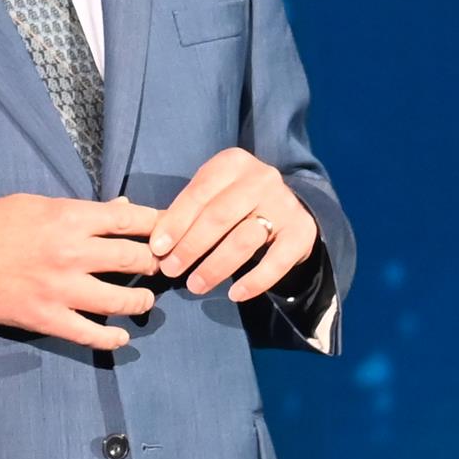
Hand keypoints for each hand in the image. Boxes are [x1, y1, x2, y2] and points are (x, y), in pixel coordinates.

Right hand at [0, 194, 164, 350]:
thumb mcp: (37, 203)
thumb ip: (82, 210)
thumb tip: (123, 209)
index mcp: (69, 217)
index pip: (132, 220)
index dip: (160, 226)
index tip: (172, 231)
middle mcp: (72, 252)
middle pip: (136, 260)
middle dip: (155, 264)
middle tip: (161, 268)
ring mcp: (61, 288)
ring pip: (122, 300)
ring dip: (141, 302)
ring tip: (145, 301)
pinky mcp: (46, 317)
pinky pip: (90, 334)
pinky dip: (112, 338)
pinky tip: (121, 336)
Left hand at [148, 148, 319, 303]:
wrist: (289, 208)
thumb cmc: (236, 204)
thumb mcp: (212, 196)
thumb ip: (186, 213)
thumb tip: (156, 244)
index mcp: (233, 163)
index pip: (199, 192)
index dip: (176, 222)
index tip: (157, 248)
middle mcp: (262, 178)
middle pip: (219, 215)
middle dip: (191, 246)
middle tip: (171, 270)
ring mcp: (285, 204)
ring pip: (244, 238)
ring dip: (215, 266)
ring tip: (195, 285)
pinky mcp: (302, 231)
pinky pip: (277, 261)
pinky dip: (255, 280)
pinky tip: (235, 295)